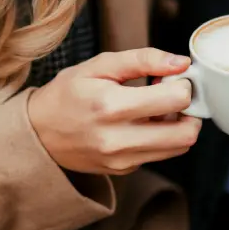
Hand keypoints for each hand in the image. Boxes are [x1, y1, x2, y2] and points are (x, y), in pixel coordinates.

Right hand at [27, 48, 201, 175]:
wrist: (38, 134)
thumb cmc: (68, 94)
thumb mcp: (99, 66)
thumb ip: (143, 59)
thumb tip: (181, 62)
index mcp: (111, 106)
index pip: (176, 99)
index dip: (183, 84)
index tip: (172, 77)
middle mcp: (118, 139)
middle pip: (186, 133)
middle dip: (190, 110)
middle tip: (175, 96)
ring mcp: (122, 160)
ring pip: (179, 147)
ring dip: (180, 125)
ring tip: (159, 109)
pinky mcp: (125, 170)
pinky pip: (161, 154)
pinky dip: (163, 137)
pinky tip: (144, 123)